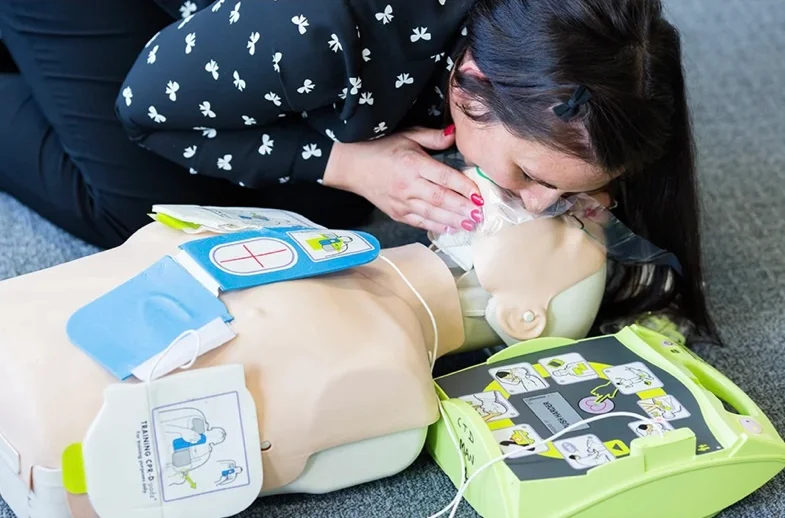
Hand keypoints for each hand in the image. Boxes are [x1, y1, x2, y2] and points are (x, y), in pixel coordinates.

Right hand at [323, 126, 483, 232]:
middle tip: (481, 214)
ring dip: (454, 220)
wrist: (352, 166)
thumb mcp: (407, 135)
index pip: (444, 177)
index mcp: (413, 164)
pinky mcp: (397, 213)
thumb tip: (455, 134)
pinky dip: (437, 227)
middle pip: (440, 199)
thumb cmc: (381, 149)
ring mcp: (402, 202)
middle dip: (462, 208)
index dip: (463, 187)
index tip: (479, 194)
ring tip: (472, 224)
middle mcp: (408, 185)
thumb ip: (432, 137)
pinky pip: (420, 222)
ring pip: (432, 214)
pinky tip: (452, 229)